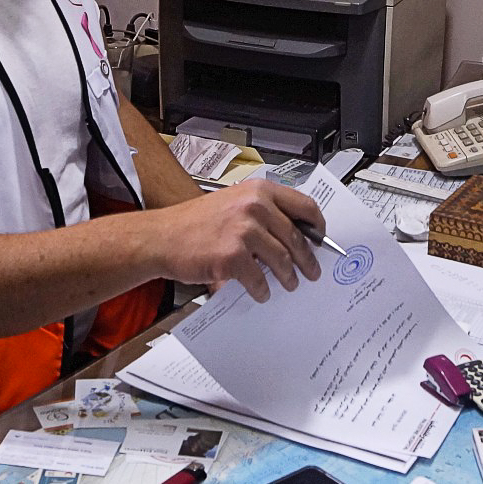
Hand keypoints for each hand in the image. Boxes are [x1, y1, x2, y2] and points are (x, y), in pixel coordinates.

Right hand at [153, 180, 325, 302]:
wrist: (162, 236)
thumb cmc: (194, 222)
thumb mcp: (233, 202)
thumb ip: (262, 212)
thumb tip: (293, 234)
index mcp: (258, 190)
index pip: (304, 206)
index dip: (318, 226)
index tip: (320, 239)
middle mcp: (255, 206)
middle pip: (297, 237)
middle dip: (307, 259)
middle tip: (312, 271)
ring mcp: (244, 231)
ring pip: (283, 260)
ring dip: (289, 277)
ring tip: (289, 284)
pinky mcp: (233, 256)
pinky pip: (259, 279)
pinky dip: (262, 290)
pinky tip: (261, 293)